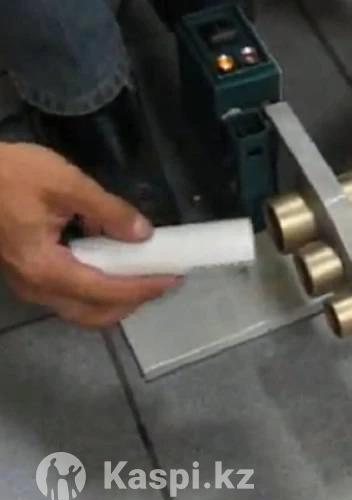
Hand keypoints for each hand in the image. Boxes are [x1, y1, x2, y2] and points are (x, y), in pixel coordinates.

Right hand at [0, 143, 179, 326]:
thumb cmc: (7, 173)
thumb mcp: (65, 182)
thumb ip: (108, 211)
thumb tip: (143, 234)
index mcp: (45, 269)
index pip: (106, 291)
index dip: (144, 287)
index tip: (174, 278)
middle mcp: (36, 287)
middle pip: (94, 314)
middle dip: (133, 301)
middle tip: (163, 280)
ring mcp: (27, 283)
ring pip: (80, 308)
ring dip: (115, 297)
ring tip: (145, 274)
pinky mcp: (26, 273)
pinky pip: (69, 293)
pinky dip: (97, 287)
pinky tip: (114, 262)